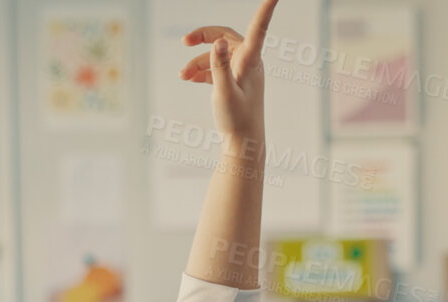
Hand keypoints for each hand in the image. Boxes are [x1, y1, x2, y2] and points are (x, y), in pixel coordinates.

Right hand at [179, 0, 278, 142]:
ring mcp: (242, 70)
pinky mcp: (236, 80)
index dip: (266, 9)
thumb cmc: (236, 120)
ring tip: (182, 76)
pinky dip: (203, 69)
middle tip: (184, 42)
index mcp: (250, 61)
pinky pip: (218, 66)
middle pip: (225, 36)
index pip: (258, 28)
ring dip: (198, 61)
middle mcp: (249, 62)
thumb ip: (219, 66)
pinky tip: (189, 78)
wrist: (243, 143)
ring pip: (217, 53)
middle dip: (203, 37)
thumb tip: (218, 41)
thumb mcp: (223, 92)